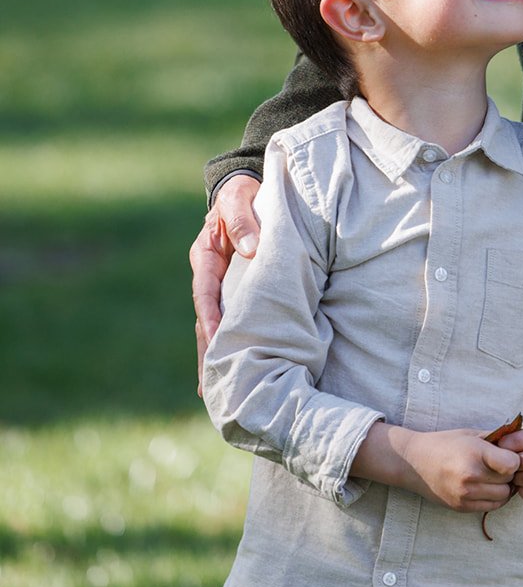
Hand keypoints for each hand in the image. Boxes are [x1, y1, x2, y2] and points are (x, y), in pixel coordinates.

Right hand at [189, 173, 260, 391]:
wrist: (246, 192)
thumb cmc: (243, 195)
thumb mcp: (240, 199)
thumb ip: (243, 220)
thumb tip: (252, 249)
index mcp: (205, 256)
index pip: (205, 291)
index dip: (210, 314)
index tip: (217, 336)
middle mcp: (208, 277)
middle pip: (205, 321)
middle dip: (206, 353)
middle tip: (208, 387)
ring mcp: (220, 288)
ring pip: (215, 328)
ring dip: (215, 358)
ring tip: (216, 394)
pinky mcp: (235, 295)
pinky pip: (232, 323)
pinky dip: (230, 346)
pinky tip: (231, 373)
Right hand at [353, 424, 520, 512]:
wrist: (415, 463)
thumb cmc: (446, 443)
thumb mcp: (471, 434)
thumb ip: (497, 438)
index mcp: (474, 453)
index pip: (512, 464)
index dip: (514, 459)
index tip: (507, 454)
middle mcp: (470, 476)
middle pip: (509, 480)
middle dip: (510, 473)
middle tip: (501, 465)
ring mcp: (465, 495)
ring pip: (503, 496)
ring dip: (503, 487)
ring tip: (493, 475)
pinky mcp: (462, 507)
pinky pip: (491, 506)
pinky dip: (494, 497)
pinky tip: (485, 485)